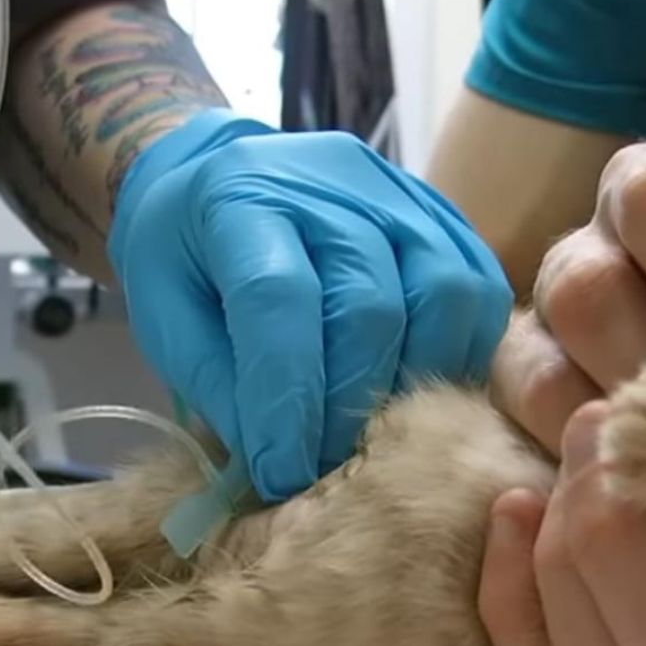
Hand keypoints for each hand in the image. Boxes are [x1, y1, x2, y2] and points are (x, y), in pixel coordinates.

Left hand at [109, 109, 512, 502]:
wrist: (217, 172)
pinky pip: (479, 290)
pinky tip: (418, 390)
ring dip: (414, 382)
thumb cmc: (185, 256)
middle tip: (325, 466)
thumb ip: (220, 385)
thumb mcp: (166, 317)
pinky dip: (458, 353)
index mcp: (241, 198)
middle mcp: (331, 182)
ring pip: (443, 294)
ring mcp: (398, 192)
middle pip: (369, 305)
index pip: (279, 300)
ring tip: (373, 430)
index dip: (286, 400)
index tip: (280, 473)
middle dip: (348, 406)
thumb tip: (283, 464)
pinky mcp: (443, 213)